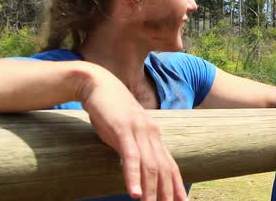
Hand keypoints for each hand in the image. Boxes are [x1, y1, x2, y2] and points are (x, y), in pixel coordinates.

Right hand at [77, 63, 185, 200]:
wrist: (98, 85)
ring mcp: (138, 131)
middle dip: (167, 192)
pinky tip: (134, 193)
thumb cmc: (111, 111)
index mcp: (154, 135)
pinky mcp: (122, 130)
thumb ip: (135, 147)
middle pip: (164, 168)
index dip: (177, 184)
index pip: (170, 164)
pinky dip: (133, 176)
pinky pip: (130, 157)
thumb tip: (138, 166)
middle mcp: (151, 133)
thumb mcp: (127, 132)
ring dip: (151, 190)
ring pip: (150, 166)